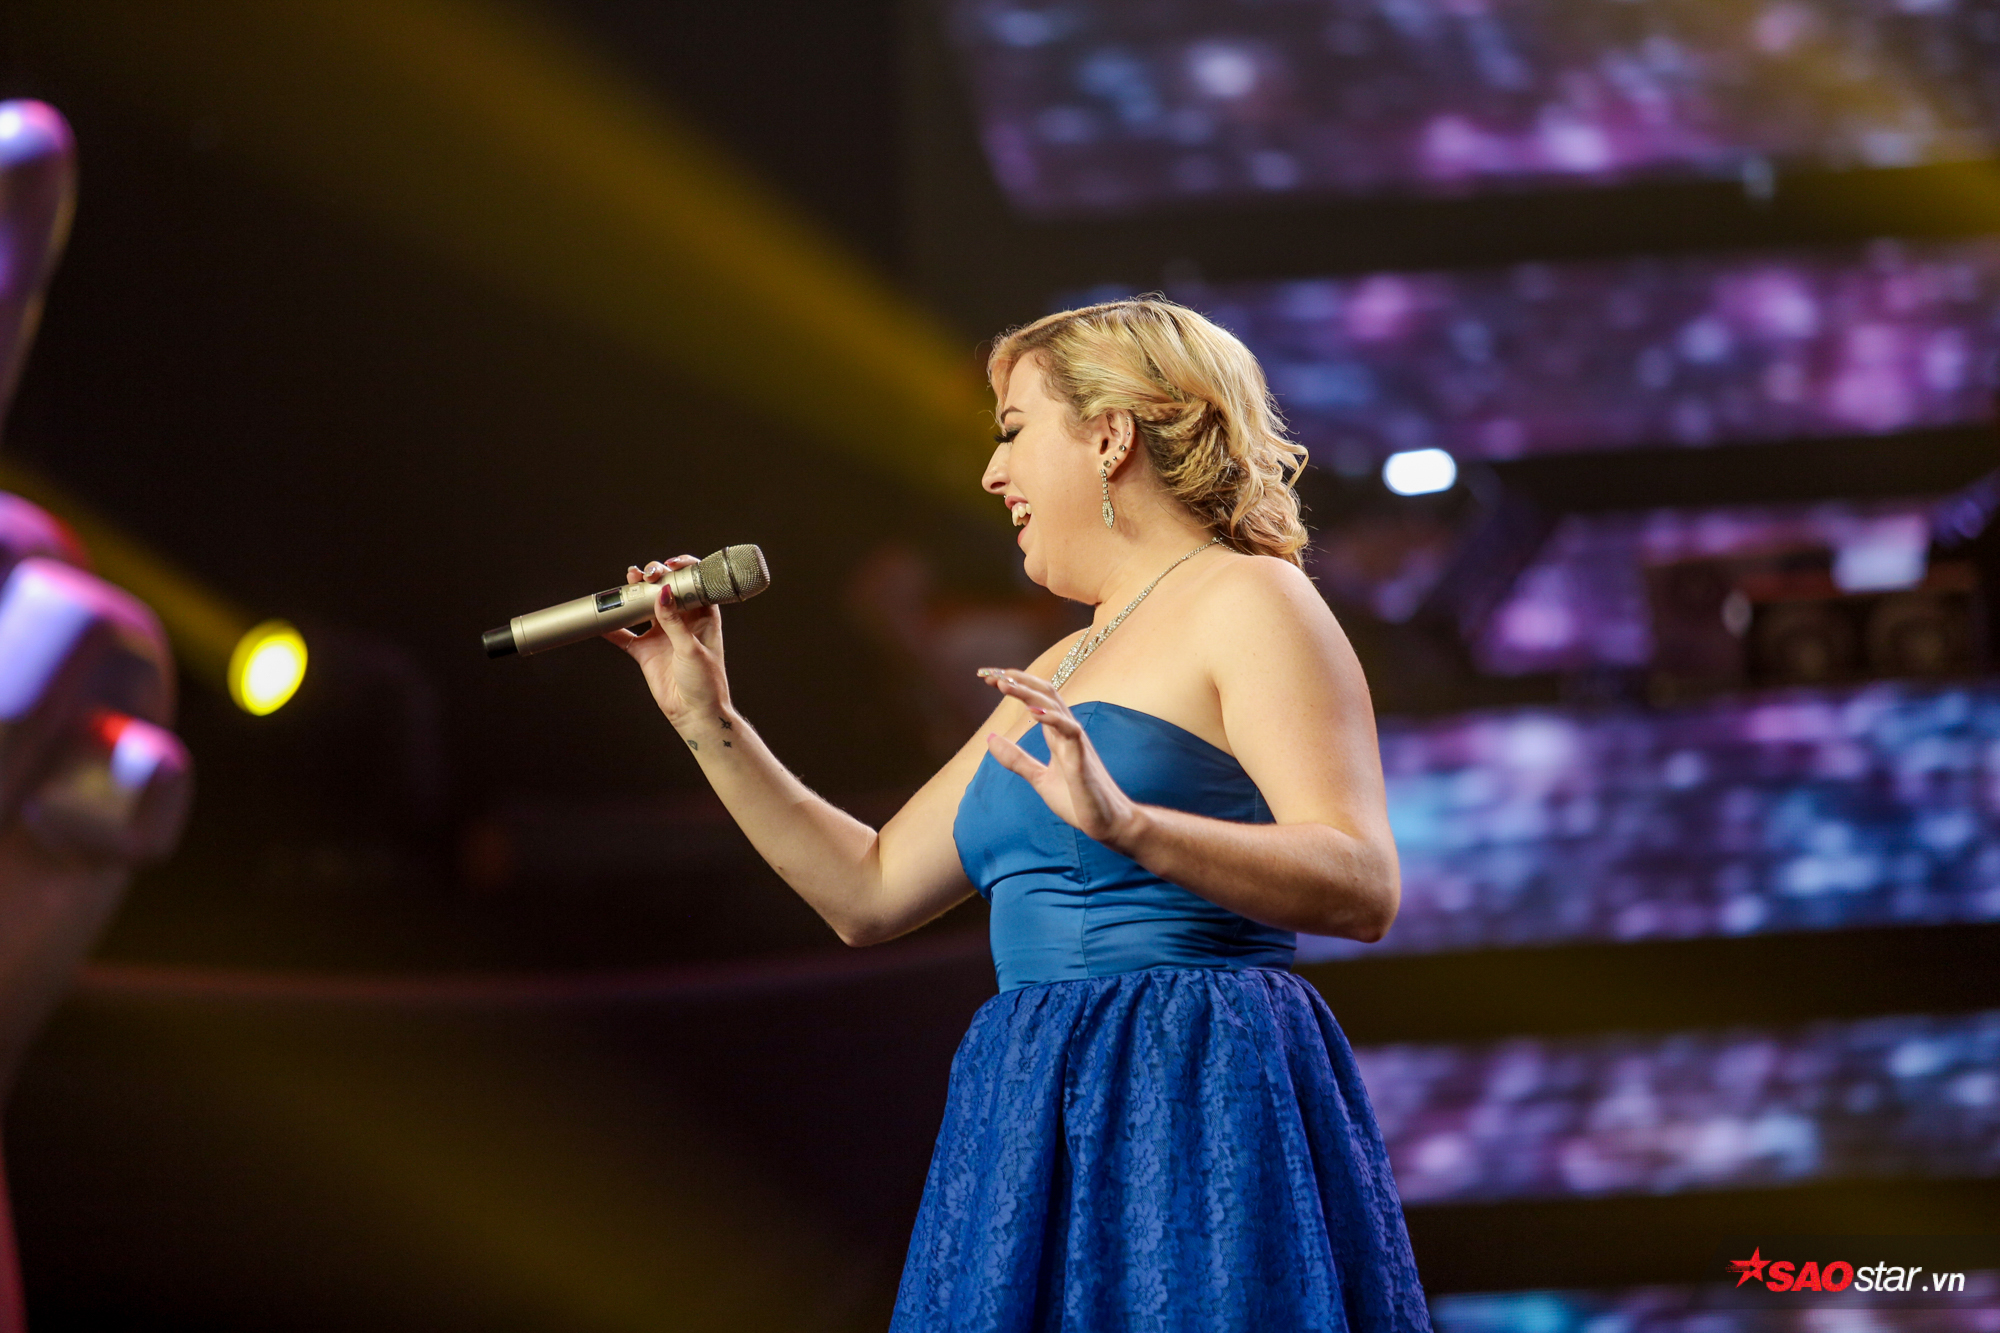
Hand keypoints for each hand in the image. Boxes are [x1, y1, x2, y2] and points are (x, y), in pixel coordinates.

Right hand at [605, 556, 730, 731]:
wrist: (695, 713)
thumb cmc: (707, 683)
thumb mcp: (692, 648)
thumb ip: (675, 621)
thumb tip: (663, 594)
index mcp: (702, 616)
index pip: (692, 584)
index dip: (682, 570)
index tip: (669, 565)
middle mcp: (681, 621)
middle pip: (664, 590)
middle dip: (653, 577)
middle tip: (645, 575)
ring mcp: (662, 634)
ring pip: (643, 607)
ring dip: (633, 595)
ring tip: (627, 583)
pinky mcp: (645, 650)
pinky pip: (624, 635)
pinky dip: (612, 628)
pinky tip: (602, 619)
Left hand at [978, 668, 1145, 852]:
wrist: (1107, 823)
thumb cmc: (1078, 799)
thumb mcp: (1039, 778)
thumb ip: (1016, 759)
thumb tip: (990, 739)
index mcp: (1058, 734)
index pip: (1036, 699)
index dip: (1014, 685)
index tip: (989, 678)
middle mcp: (1068, 731)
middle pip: (1046, 693)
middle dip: (1018, 680)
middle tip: (991, 674)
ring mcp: (1077, 743)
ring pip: (1055, 706)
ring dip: (1028, 693)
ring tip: (1004, 684)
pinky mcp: (1082, 759)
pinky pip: (1070, 731)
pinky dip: (1052, 719)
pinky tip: (1033, 713)